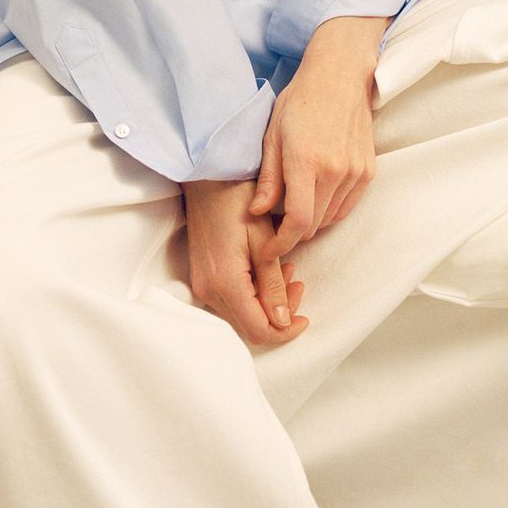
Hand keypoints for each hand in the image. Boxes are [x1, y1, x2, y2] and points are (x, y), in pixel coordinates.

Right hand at [181, 176, 309, 346]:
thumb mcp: (264, 240)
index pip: (259, 330)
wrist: (207, 176)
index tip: (306, 316)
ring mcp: (201, 283)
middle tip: (298, 284)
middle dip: (279, 316)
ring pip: (240, 315)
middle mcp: (208, 289)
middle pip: (249, 327)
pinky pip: (230, 300)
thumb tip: (282, 321)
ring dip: (266, 304)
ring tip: (286, 271)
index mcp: (225, 282)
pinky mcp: (202, 275)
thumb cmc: (238, 199)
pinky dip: (252, 294)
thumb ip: (273, 284)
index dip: (285, 331)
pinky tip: (266, 270)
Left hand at [247, 32, 379, 258]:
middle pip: (314, 225)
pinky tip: (316, 197)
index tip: (269, 251)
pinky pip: (347, 207)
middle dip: (292, 234)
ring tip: (294, 210)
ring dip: (312, 222)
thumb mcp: (272, 134)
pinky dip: (330, 211)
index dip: (282, 244)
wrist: (340, 77)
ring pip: (331, 219)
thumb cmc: (300, 101)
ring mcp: (355, 173)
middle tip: (275, 228)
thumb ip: (269, 177)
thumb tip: (258, 212)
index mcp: (306, 161)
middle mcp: (335, 171)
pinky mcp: (368, 172)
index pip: (298, 222)